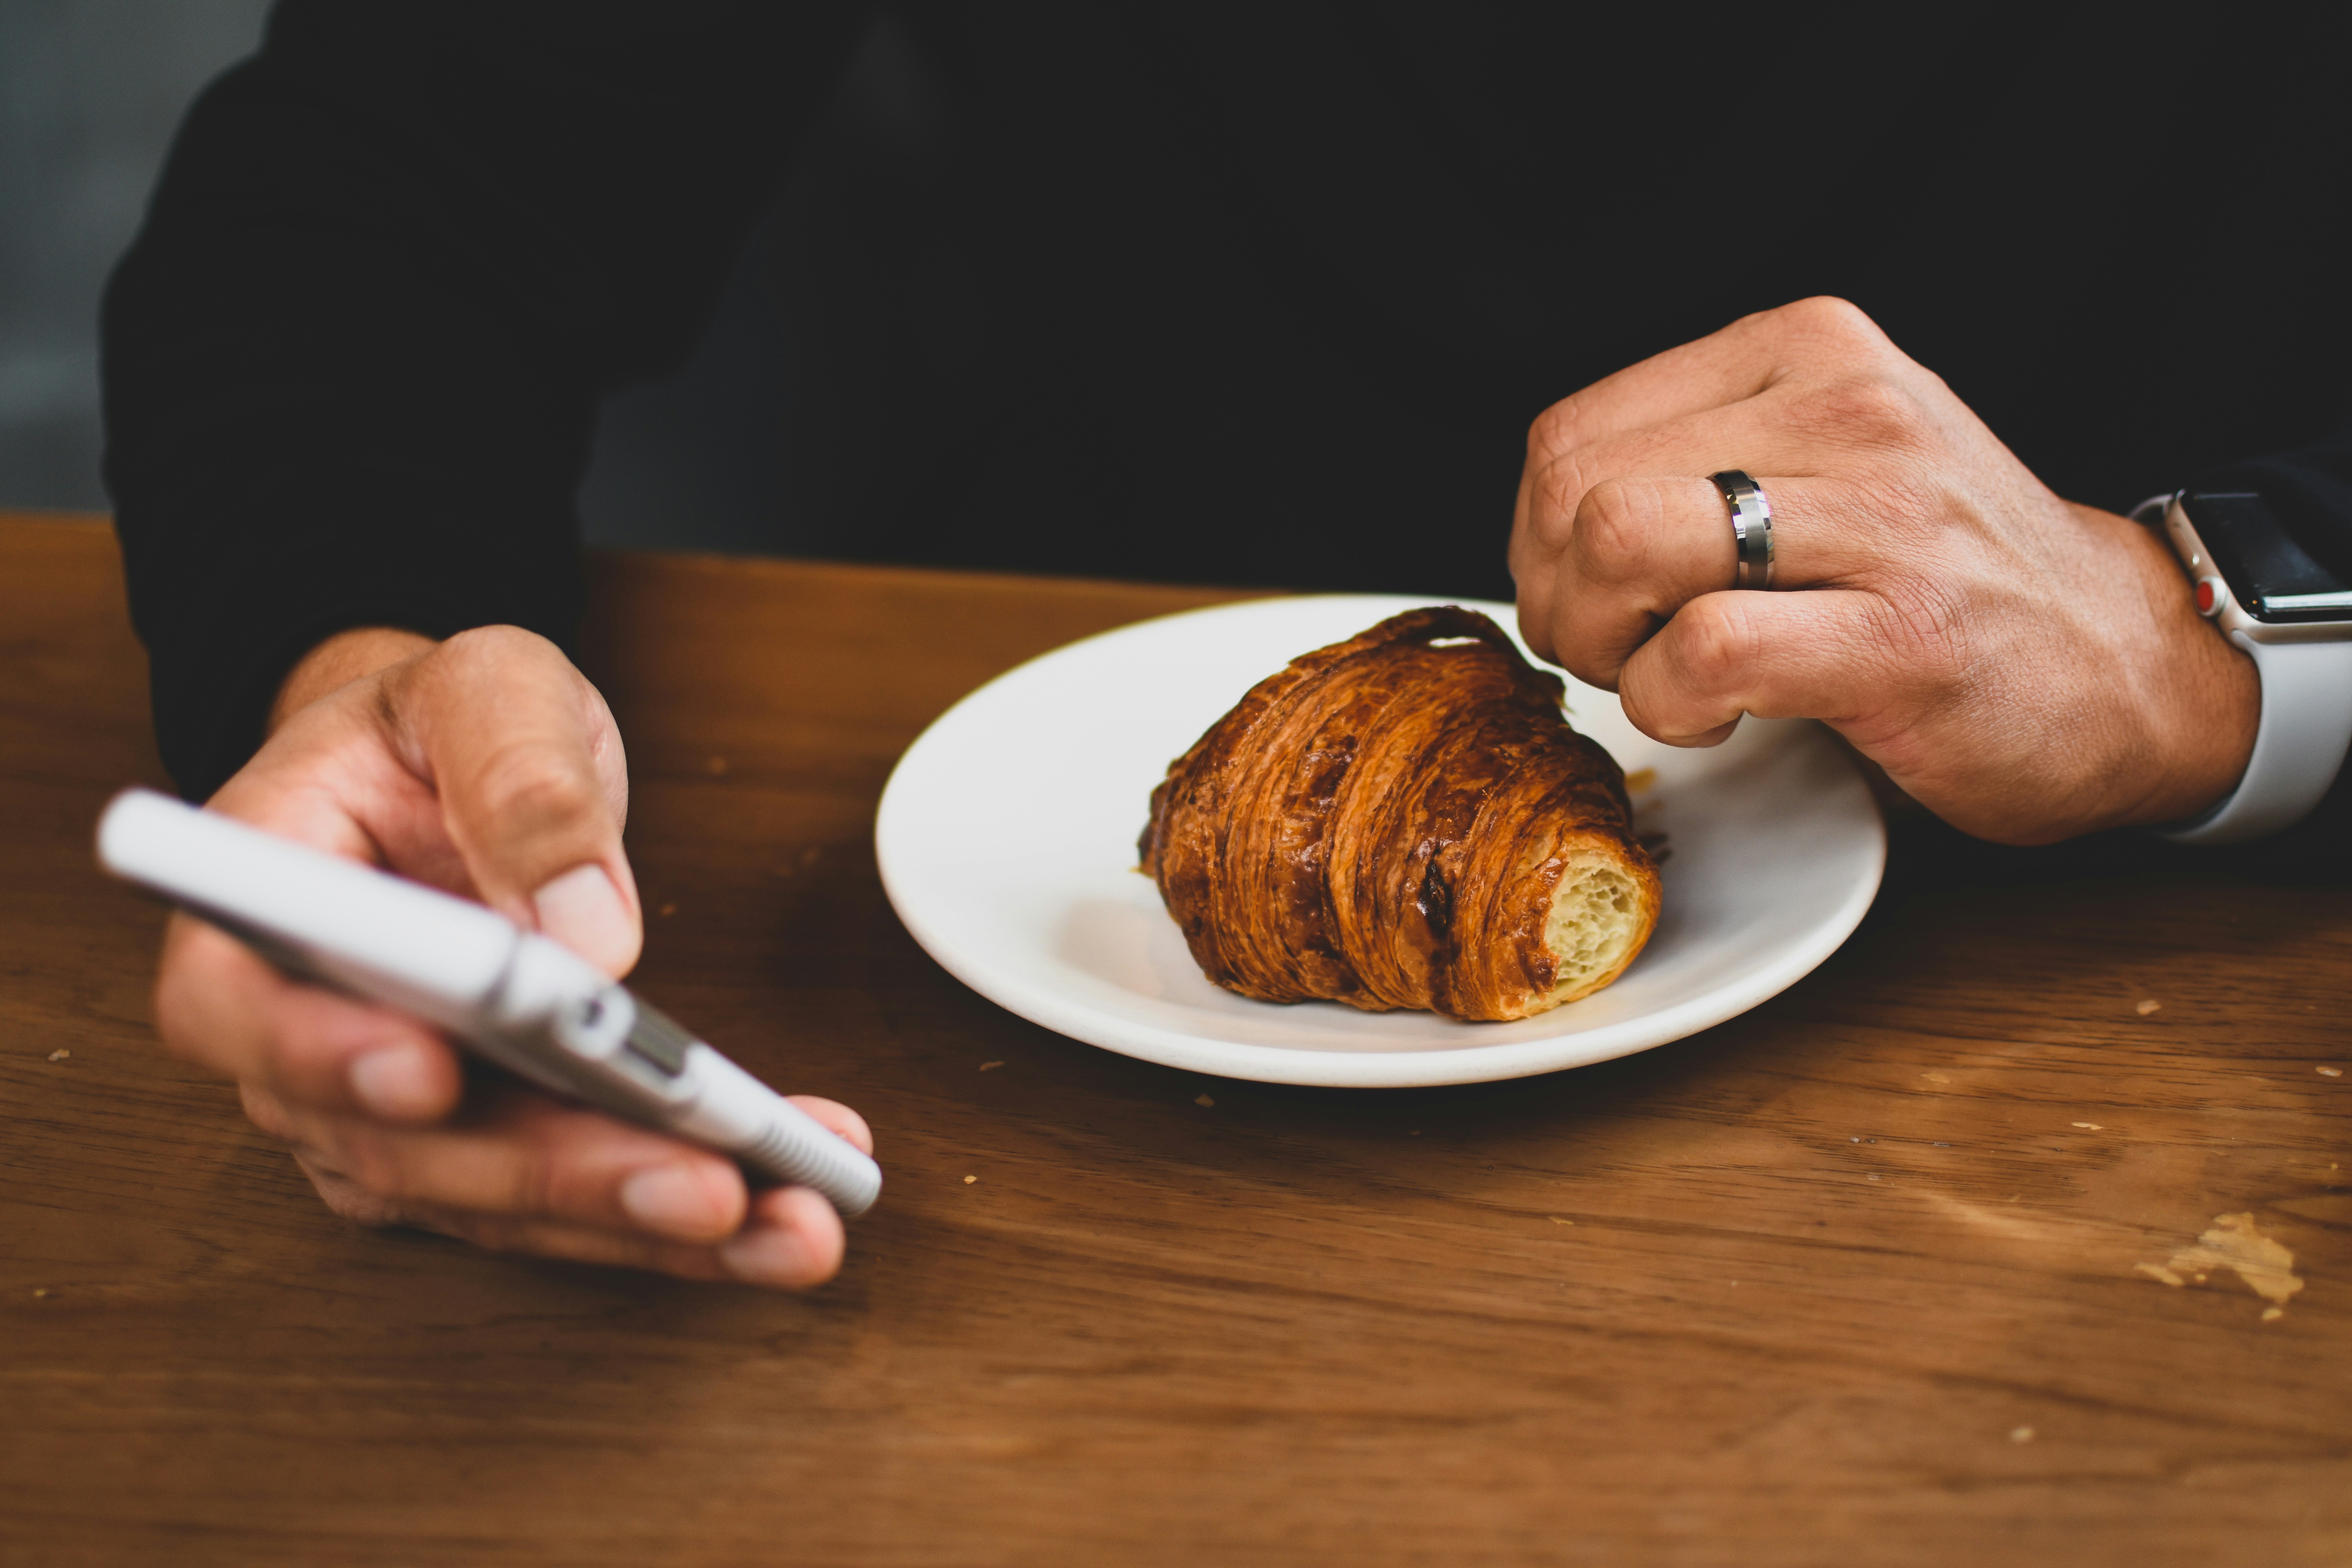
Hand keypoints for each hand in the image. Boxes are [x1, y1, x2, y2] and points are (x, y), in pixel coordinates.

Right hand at [153, 624, 868, 1286]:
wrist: (460, 763)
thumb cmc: (444, 725)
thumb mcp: (490, 688)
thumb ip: (524, 784)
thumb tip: (589, 934)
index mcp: (263, 898)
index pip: (236, 1005)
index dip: (320, 1054)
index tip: (431, 1074)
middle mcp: (305, 1031)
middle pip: (398, 1145)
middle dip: (560, 1176)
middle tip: (706, 1184)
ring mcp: (386, 1110)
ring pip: (496, 1204)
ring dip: (648, 1226)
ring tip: (789, 1222)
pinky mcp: (481, 1145)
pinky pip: (569, 1202)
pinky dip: (685, 1218)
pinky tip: (788, 1207)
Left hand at [1508, 297, 2258, 844]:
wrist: (2122, 663)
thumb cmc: (1948, 577)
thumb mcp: (1822, 461)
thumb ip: (1695, 459)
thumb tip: (1546, 526)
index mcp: (1806, 351)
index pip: (1572, 434)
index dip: (1541, 541)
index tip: (1596, 598)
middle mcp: (1844, 406)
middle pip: (1577, 491)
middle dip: (1560, 598)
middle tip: (1621, 651)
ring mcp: (1881, 516)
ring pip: (1622, 544)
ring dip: (1605, 645)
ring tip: (1667, 676)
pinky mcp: (1901, 633)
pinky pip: (1702, 651)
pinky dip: (1671, 702)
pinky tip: (1719, 713)